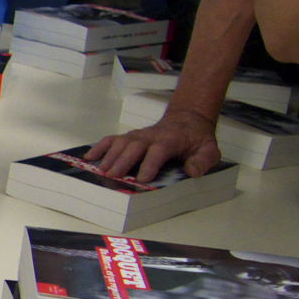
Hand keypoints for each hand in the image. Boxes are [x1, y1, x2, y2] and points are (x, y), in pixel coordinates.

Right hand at [84, 109, 220, 181]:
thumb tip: (193, 171)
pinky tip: (89, 158)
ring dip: (110, 156)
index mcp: (170, 140)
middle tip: (113, 176)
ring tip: (100, 170)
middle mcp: (151, 136)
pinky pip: (112, 139)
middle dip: (123, 161)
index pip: (158, 151)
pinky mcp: (130, 136)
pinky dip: (100, 147)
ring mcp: (138, 135)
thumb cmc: (196, 139)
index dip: (150, 164)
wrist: (187, 120)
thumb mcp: (209, 150)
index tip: (142, 178)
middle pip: (134, 146)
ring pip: (121, 143)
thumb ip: (203, 161)